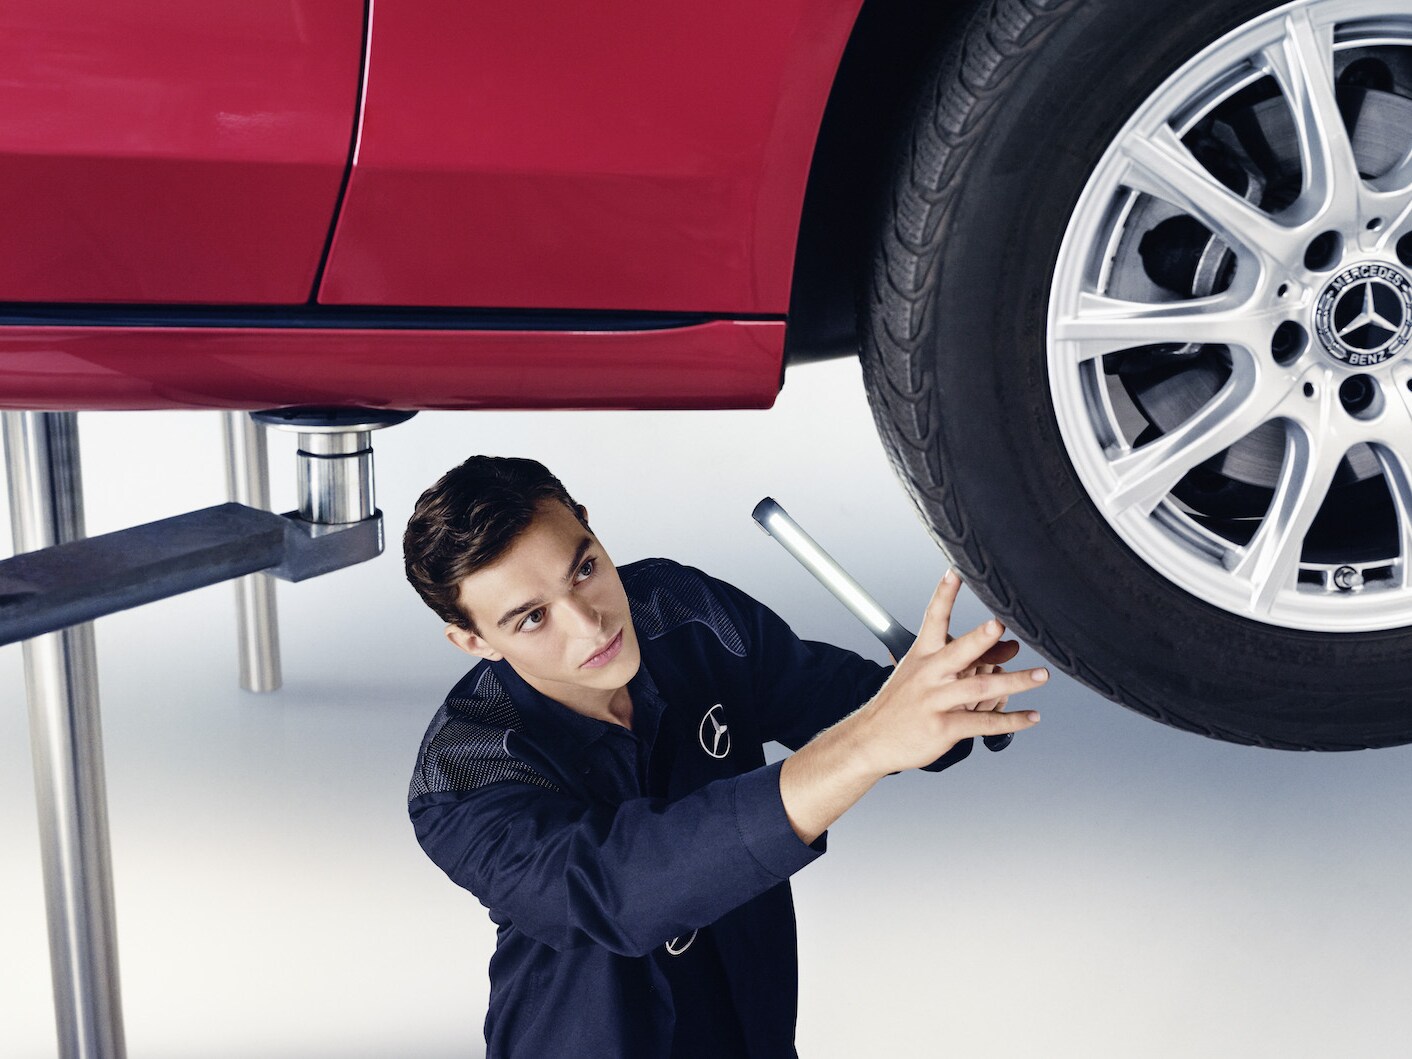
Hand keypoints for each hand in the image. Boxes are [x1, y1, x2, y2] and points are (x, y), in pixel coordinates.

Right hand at [854, 570, 1044, 775]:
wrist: (871, 739)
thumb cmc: (901, 703)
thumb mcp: (920, 674)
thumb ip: (962, 661)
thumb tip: (1006, 648)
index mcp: (922, 655)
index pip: (934, 618)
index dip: (944, 594)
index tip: (955, 572)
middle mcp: (929, 675)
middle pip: (959, 652)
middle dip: (980, 638)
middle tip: (1000, 625)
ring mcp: (935, 701)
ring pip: (980, 688)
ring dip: (1015, 681)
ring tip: (1041, 675)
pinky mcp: (943, 728)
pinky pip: (983, 724)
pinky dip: (1011, 721)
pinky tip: (1031, 716)